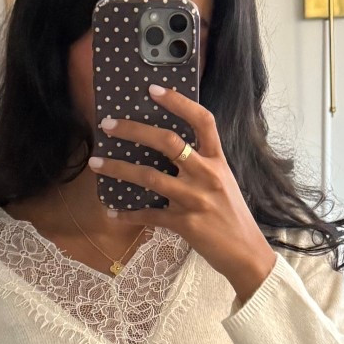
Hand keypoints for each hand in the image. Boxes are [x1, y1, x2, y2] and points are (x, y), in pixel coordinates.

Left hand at [87, 84, 276, 304]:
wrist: (246, 253)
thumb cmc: (232, 215)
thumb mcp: (223, 181)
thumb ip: (200, 164)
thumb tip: (165, 148)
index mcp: (218, 160)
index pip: (202, 120)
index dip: (178, 101)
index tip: (153, 90)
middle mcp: (207, 175)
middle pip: (167, 141)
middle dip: (133, 130)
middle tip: (107, 125)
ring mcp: (195, 199)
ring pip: (149, 176)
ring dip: (118, 168)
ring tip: (96, 163)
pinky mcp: (185, 223)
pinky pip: (149, 215)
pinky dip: (127, 214)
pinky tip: (112, 211)